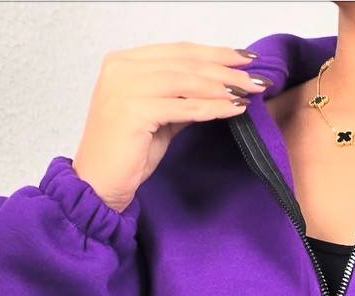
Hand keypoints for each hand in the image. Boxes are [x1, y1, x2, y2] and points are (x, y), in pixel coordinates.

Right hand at [72, 42, 270, 212]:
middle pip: (184, 62)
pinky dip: (211, 107)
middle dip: (225, 68)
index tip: (245, 59)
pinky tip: (233, 109)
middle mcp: (121, 68)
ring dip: (222, 86)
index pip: (177, 51)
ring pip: (186, 81)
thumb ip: (180, 100)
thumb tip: (217, 90)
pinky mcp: (133, 110)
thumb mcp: (157, 119)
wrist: (98, 185)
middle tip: (256, 76)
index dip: (214, 53)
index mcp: (123, 62)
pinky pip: (182, 107)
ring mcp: (125, 87)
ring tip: (249, 92)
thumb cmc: (126, 155)